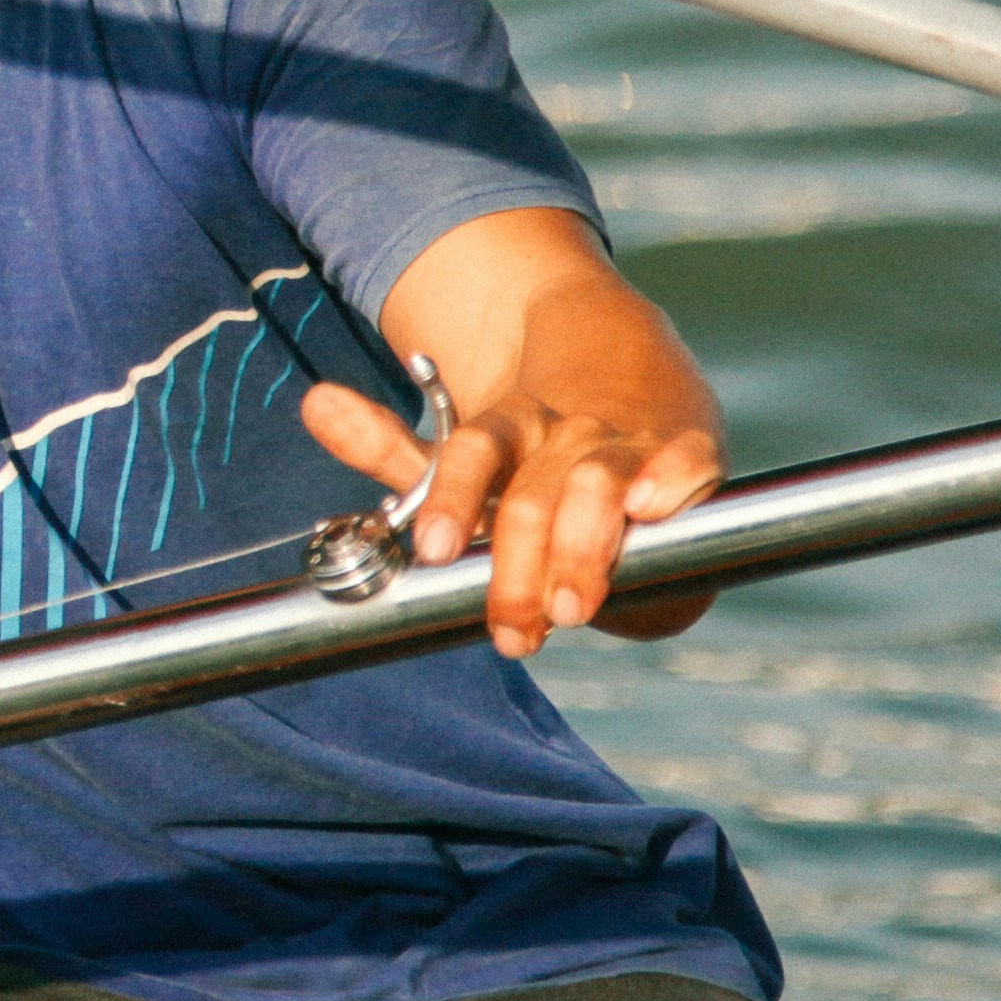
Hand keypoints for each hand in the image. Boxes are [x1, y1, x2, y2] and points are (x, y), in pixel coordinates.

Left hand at [300, 371, 722, 659]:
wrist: (634, 370)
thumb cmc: (540, 449)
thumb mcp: (466, 454)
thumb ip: (391, 447)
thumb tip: (313, 402)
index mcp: (507, 429)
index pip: (470, 454)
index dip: (451, 500)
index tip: (434, 551)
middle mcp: (562, 432)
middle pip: (532, 494)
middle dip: (518, 565)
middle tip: (512, 630)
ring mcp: (625, 441)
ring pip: (598, 484)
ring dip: (582, 545)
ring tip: (569, 606)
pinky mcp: (687, 447)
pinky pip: (682, 460)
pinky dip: (670, 479)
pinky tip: (651, 506)